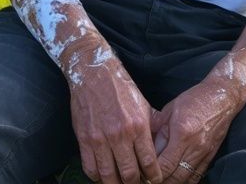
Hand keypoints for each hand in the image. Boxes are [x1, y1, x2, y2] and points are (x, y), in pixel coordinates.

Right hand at [65, 43, 161, 183]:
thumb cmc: (121, 88)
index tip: (154, 181)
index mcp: (139, 126)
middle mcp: (120, 135)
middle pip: (129, 175)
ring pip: (108, 176)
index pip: (149, 162)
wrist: (94, 73)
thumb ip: (151, 126)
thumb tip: (161, 146)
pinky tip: (103, 177)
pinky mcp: (84, 139)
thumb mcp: (143, 104)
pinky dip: (97, 177)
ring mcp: (101, 139)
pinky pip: (90, 168)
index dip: (153, 177)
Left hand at [151, 81, 241, 182]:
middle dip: (160, 181)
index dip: (152, 174)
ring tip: (161, 179)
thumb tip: (147, 150)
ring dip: (172, 182)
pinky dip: (185, 181)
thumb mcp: (170, 110)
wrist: (222, 97)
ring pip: (186, 179)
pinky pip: (197, 176)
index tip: (143, 173)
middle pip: (175, 178)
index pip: (165, 165)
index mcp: (182, 133)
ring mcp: (204, 154)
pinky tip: (176, 178)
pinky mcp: (210, 156)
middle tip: (149, 179)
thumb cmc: (194, 99)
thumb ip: (158, 131)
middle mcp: (194, 147)